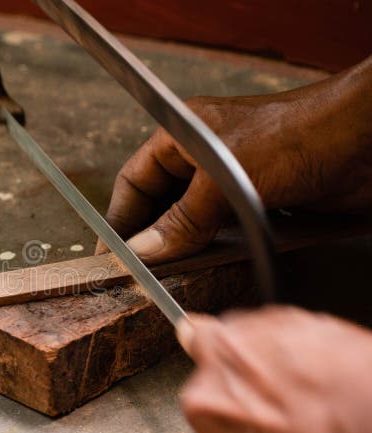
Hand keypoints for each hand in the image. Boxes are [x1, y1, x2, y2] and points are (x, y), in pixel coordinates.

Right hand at [99, 56, 371, 262]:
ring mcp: (234, 181)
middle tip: (133, 273)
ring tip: (166, 277)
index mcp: (184, 134)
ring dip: (182, 248)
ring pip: (192, 222)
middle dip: (148, 237)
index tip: (107, 254)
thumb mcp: (225, 178)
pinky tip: (206, 269)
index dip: (119, 217)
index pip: (135, 180)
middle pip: (161, 205)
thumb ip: (182, 219)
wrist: (368, 139)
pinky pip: (226, 233)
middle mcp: (204, 158)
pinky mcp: (262, 204)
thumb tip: (145, 250)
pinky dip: (215, 251)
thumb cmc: (298, 135)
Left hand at [177, 306, 371, 432]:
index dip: (218, 354)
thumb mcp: (318, 335)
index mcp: (226, 355)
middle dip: (241, 410)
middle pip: (211, 402)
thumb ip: (258, 331)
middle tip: (287, 421)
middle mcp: (206, 402)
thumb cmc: (359, 393)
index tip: (224, 362)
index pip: (197, 338)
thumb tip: (210, 327)